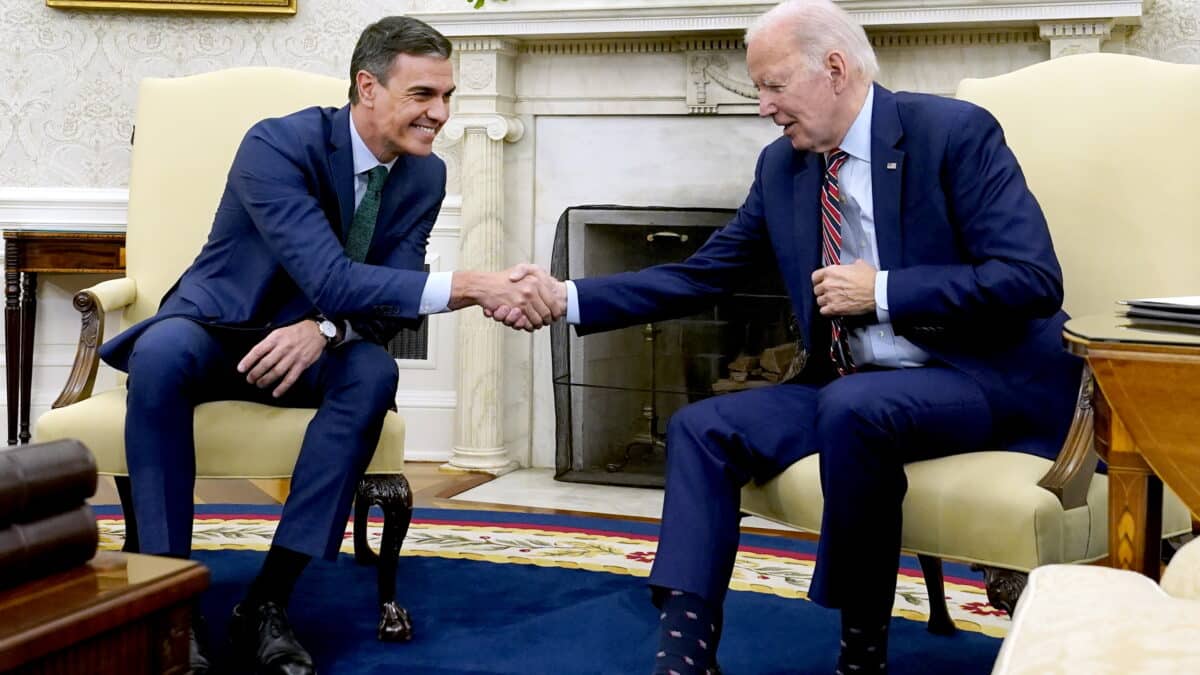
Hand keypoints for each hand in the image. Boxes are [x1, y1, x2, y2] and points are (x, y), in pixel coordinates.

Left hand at [237, 321, 325, 396]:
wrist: (316, 331)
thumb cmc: (296, 332)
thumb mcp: (279, 331)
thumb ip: (268, 342)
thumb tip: (255, 355)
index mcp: (275, 338)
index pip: (258, 351)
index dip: (248, 361)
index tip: (241, 369)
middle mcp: (283, 348)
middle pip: (265, 364)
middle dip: (255, 374)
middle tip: (250, 379)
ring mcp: (293, 357)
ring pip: (276, 372)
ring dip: (266, 380)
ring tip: (259, 384)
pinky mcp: (302, 364)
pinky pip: (290, 378)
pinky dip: (282, 387)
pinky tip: (276, 393)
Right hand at [448, 265, 563, 331]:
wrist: (483, 285)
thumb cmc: (501, 279)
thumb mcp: (521, 269)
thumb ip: (535, 275)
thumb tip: (549, 285)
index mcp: (535, 280)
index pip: (553, 301)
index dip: (556, 312)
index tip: (555, 316)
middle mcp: (531, 288)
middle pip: (547, 313)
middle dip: (546, 321)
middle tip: (545, 322)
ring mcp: (524, 298)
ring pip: (538, 320)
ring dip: (536, 324)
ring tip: (534, 323)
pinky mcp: (516, 307)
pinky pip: (527, 322)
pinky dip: (526, 326)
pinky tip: (524, 322)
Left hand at [812, 259, 875, 316]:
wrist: (877, 292)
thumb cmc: (871, 279)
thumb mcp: (859, 265)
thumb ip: (849, 266)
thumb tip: (850, 267)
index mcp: (832, 271)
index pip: (815, 276)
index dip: (818, 280)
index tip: (821, 282)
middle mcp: (828, 284)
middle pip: (816, 290)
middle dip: (822, 291)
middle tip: (830, 292)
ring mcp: (830, 297)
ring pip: (819, 301)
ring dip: (825, 301)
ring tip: (832, 301)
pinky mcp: (835, 308)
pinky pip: (823, 311)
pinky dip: (827, 311)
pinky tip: (832, 309)